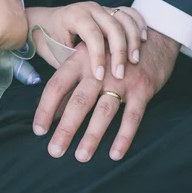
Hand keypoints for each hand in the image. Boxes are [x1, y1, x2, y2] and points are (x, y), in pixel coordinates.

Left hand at [27, 4, 146, 79]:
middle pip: (113, 26)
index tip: (99, 77)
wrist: (46, 23)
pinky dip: (139, 26)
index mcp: (74, 15)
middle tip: (120, 75)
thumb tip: (74, 95)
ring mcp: (103, 8)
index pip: (91, 33)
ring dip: (132, 40)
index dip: (97, 56)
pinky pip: (131, 14)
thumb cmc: (49, 41)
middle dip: (119, 51)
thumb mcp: (56, 54)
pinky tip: (144, 41)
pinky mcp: (112, 11)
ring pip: (125, 19)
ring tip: (135, 61)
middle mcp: (90, 9)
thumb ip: (69, 67)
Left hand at [33, 29, 179, 161]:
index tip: (38, 130)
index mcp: (80, 61)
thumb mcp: (88, 61)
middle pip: (79, 101)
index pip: (57, 85)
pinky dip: (124, 136)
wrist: (153, 36)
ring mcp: (122, 79)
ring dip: (92, 136)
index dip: (46, 108)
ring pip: (104, 111)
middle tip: (54, 151)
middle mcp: (98, 69)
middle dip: (66, 128)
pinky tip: (115, 154)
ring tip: (81, 156)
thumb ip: (71, 86)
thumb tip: (51, 114)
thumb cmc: (111, 54)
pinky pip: (133, 116)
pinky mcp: (142, 88)